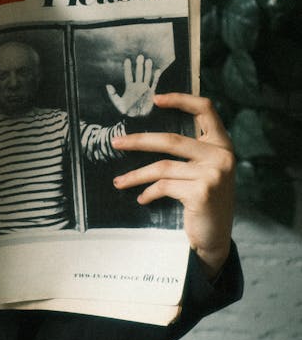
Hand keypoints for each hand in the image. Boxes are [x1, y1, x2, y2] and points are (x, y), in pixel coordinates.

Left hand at [106, 54, 161, 116]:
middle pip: (139, 73)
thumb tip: (108, 85)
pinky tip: (157, 70)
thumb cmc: (126, 111)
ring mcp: (145, 89)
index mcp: (129, 87)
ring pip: (147, 76)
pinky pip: (154, 83)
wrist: (137, 119)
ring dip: (148, 69)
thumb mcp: (117, 103)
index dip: (128, 68)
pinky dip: (156, 77)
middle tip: (140, 56)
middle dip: (139, 65)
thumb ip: (112, 94)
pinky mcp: (151, 93)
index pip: (128, 75)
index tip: (127, 60)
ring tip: (148, 60)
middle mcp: (137, 86)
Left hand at [112, 94, 234, 277]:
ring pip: (162, 167)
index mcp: (223, 145)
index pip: (205, 109)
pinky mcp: (202, 191)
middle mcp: (222, 156)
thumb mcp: (205, 171)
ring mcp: (213, 174)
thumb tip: (150, 134)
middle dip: (138, 141)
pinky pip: (163, 186)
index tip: (155, 99)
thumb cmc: (204, 202)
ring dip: (136, 175)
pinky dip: (148, 192)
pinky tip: (142, 199)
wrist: (215, 240)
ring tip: (119, 181)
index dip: (180, 99)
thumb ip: (192, 151)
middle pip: (171, 140)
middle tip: (115, 142)